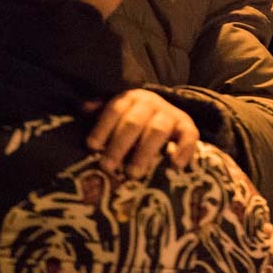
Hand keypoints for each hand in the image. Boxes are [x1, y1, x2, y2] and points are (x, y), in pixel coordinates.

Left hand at [83, 89, 198, 178]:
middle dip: (119, 145)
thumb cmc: (135, 120)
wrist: (169, 116)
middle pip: (134, 122)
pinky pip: (189, 136)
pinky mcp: (188, 127)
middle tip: (107, 167)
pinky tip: (174, 165)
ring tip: (132, 174)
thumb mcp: (119, 112)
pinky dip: (183, 150)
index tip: (92, 147)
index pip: (114, 109)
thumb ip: (101, 111)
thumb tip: (83, 108)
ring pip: (157, 130)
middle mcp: (151, 103)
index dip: (103, 127)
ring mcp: (170, 114)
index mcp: (131, 98)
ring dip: (144, 152)